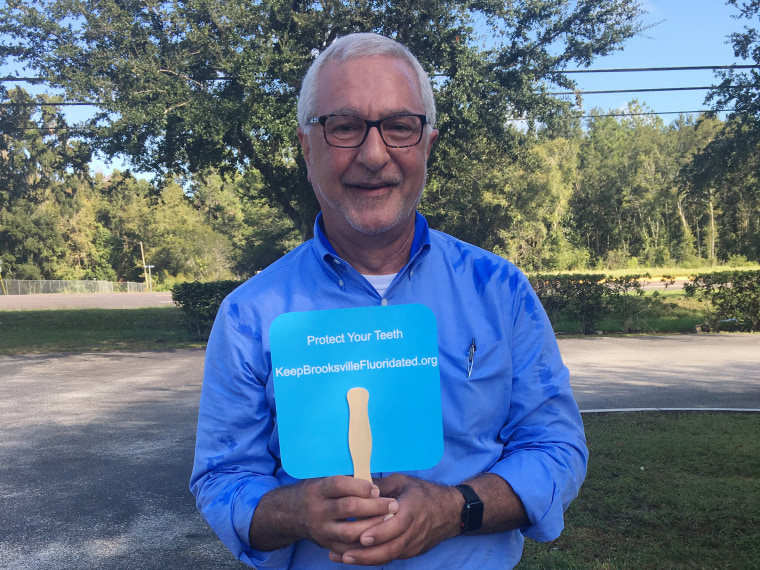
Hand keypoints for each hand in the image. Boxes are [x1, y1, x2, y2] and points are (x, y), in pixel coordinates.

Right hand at [301, 476, 399, 553]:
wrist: (292, 514)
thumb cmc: (317, 492)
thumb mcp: (323, 479)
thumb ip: (345, 479)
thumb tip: (374, 479)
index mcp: (317, 490)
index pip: (339, 485)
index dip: (360, 486)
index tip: (376, 488)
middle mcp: (318, 510)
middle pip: (349, 507)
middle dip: (374, 506)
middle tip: (393, 504)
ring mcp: (321, 530)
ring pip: (350, 531)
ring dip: (374, 526)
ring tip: (390, 519)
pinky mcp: (326, 544)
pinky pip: (349, 549)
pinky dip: (366, 544)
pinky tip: (380, 536)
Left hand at [329, 473, 460, 565]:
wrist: (450, 512)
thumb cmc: (423, 493)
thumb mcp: (403, 482)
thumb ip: (381, 486)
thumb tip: (355, 484)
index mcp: (413, 509)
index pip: (397, 525)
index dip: (380, 533)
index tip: (362, 537)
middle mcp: (414, 530)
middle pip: (392, 547)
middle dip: (368, 554)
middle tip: (345, 554)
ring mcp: (413, 544)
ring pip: (390, 556)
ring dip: (367, 559)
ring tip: (345, 558)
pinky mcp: (411, 552)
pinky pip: (391, 557)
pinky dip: (374, 559)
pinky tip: (356, 557)